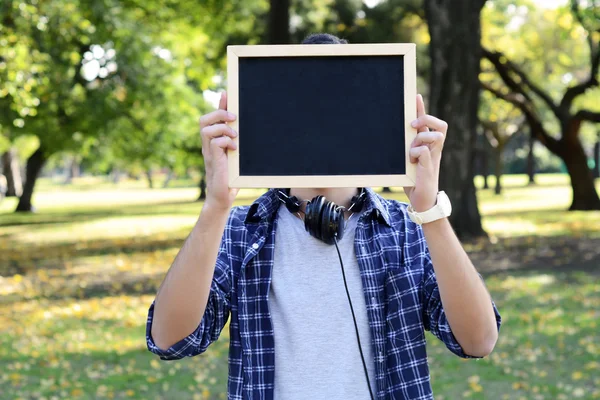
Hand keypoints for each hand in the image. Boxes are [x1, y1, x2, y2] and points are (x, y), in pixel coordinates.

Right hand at [199, 91, 238, 210]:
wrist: (223, 197)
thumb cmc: (230, 179)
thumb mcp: (235, 157)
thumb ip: (236, 144)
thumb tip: (243, 131)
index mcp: (213, 142)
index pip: (212, 118)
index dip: (219, 104)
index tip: (227, 93)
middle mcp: (208, 145)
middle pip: (203, 120)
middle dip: (219, 113)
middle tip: (234, 118)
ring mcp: (209, 152)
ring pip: (206, 129)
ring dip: (223, 128)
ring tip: (235, 136)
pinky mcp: (213, 160)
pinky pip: (214, 142)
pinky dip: (225, 142)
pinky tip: (234, 149)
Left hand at [403, 94, 447, 211]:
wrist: (422, 201)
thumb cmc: (413, 181)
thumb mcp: (407, 161)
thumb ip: (405, 149)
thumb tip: (392, 136)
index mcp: (428, 146)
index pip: (428, 123)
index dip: (422, 108)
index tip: (415, 96)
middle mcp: (433, 150)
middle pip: (440, 125)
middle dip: (426, 119)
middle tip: (411, 124)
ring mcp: (433, 157)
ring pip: (435, 136)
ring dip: (421, 138)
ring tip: (411, 151)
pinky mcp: (429, 167)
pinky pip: (424, 151)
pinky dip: (416, 153)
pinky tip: (410, 161)